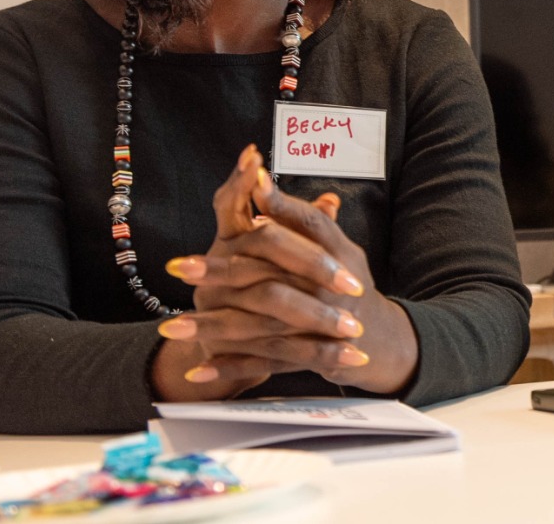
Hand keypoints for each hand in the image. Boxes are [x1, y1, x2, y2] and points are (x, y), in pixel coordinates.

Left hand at [152, 146, 415, 398]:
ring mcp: (327, 323)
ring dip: (214, 326)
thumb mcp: (335, 249)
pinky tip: (198, 369)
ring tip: (172, 326)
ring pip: (262, 322)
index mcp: (342, 252)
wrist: (381, 341)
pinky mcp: (314, 356)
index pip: (309, 223)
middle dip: (223, 271)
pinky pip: (267, 363)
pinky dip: (232, 367)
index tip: (248, 184)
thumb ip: (300, 220)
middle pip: (275, 274)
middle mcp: (336, 284)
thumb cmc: (348, 286)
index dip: (280, 205)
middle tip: (178, 266)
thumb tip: (262, 183)